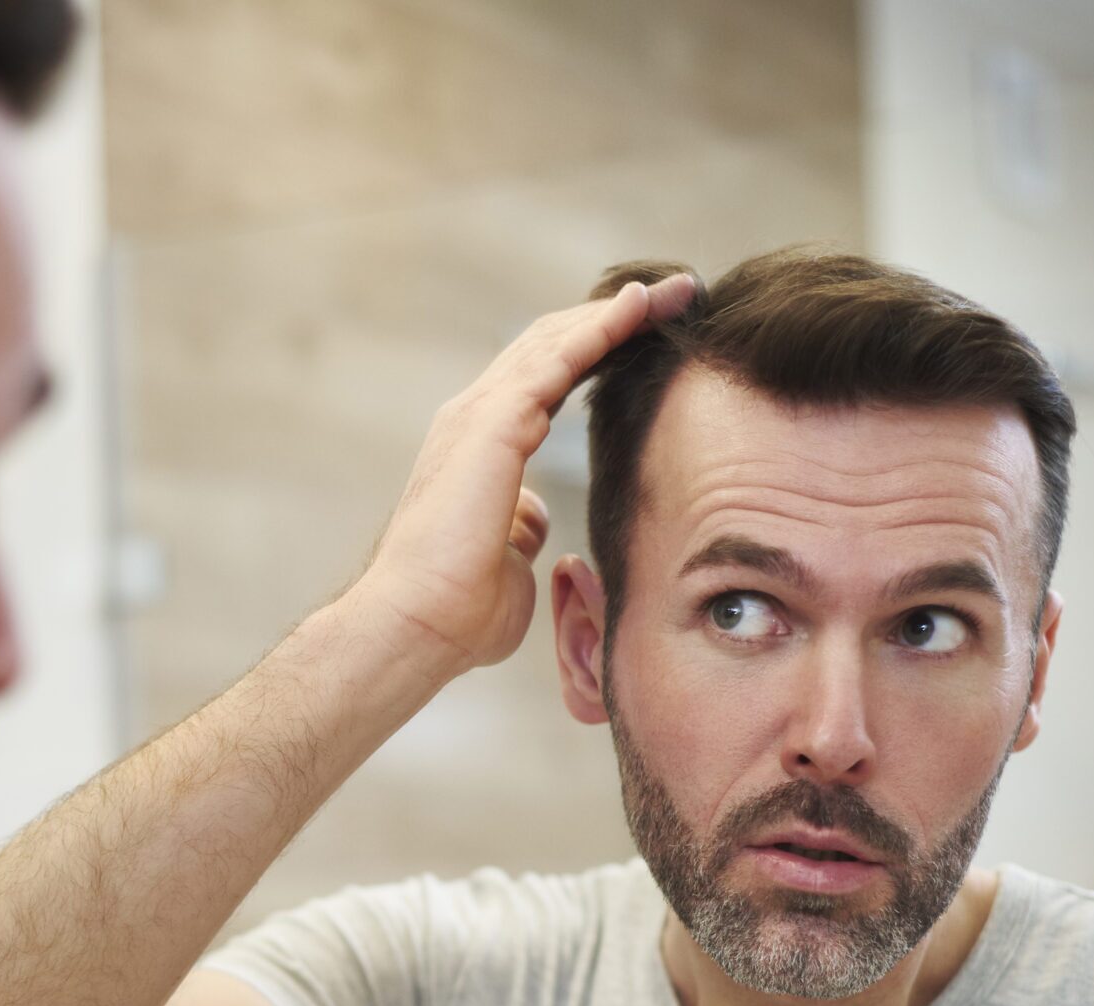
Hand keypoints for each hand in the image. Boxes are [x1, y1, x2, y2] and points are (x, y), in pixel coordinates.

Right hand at [351, 273, 695, 674]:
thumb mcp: (506, 559)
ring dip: (619, 311)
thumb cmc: (457, 611)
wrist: (417, 625)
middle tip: (676, 297)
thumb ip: (520, 527)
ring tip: (673, 291)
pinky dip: (601, 327)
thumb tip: (533, 517)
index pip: (544, 380)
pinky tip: (640, 307)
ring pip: (556, 340)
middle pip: (552, 347)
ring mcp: (479, 416)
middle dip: (615, 318)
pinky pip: (558, 359)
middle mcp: (474, 418)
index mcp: (478, 448)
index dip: (596, 352)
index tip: (651, 338)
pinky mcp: (493, 423)